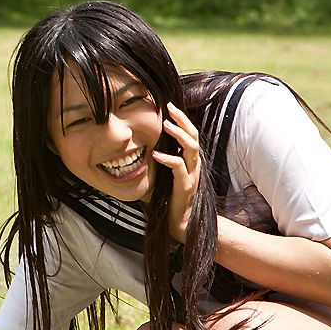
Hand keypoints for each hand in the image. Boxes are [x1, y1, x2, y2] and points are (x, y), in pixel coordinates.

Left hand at [154, 102, 200, 242]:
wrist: (179, 223)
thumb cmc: (168, 199)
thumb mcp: (162, 175)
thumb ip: (156, 161)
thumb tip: (136, 148)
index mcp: (190, 161)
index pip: (190, 134)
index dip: (182, 119)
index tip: (169, 106)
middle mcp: (194, 165)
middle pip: (194, 136)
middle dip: (182, 120)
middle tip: (170, 107)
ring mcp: (192, 175)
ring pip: (191, 148)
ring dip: (179, 135)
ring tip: (166, 125)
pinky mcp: (186, 186)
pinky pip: (179, 168)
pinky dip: (167, 158)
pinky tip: (155, 154)